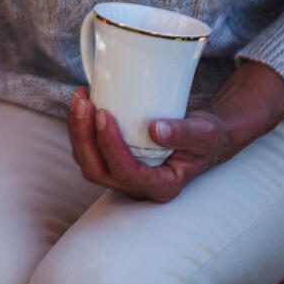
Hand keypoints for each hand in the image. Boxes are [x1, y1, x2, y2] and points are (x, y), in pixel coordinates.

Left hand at [66, 88, 236, 202]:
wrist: (203, 137)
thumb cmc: (206, 138)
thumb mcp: (204, 135)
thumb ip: (183, 134)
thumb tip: (155, 130)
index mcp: (161, 186)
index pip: (126, 172)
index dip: (110, 145)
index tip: (104, 113)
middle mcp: (137, 186)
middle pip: (97, 170)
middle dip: (84, 136)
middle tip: (84, 103)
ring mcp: (123, 175)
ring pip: (87, 161)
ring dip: (77, 129)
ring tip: (80, 97)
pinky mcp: (114, 161)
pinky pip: (88, 149)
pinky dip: (80, 126)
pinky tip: (84, 102)